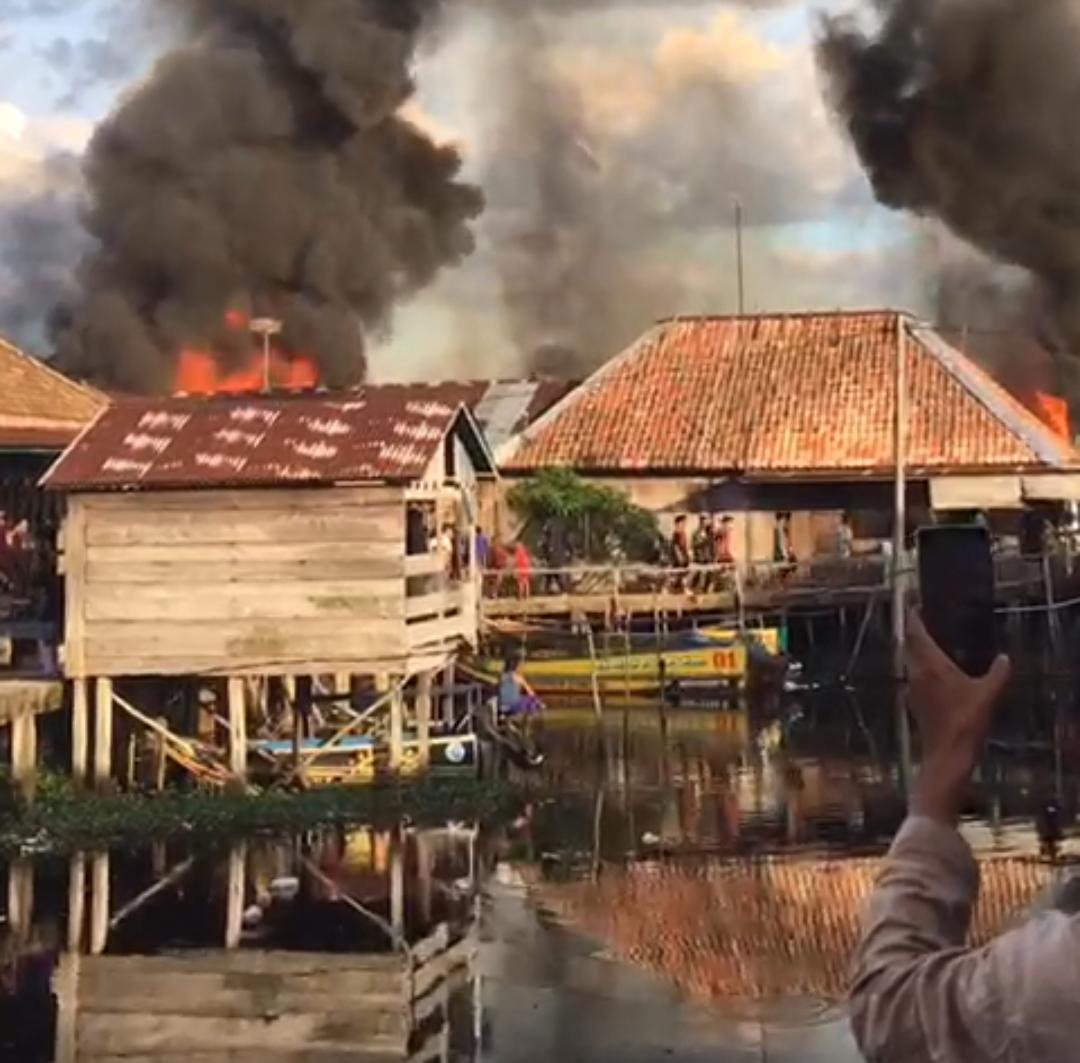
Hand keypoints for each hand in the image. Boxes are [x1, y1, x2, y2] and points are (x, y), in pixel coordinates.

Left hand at [906, 610, 1010, 823]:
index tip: (915, 605)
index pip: (916, 634)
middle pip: (909, 645)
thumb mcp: (989, 694)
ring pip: (909, 661)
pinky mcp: (914, 703)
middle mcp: (916, 673)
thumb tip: (1004, 658)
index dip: (914, 618)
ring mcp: (912, 689)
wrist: (947, 755)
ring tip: (930, 643)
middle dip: (914, 631)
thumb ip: (999, 673)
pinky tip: (934, 674)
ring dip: (916, 650)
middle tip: (924, 620)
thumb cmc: (966, 722)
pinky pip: (914, 676)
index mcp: (931, 666)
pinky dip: (920, 668)